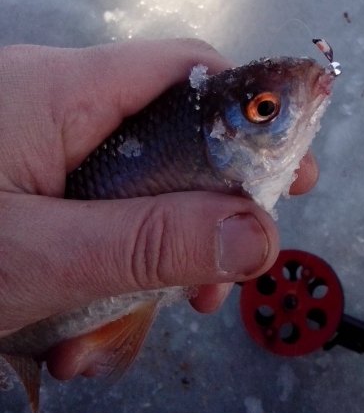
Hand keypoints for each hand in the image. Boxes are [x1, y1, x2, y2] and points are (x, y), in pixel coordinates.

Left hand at [0, 40, 317, 375]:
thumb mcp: (33, 255)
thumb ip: (147, 242)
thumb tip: (255, 234)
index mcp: (61, 91)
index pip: (189, 69)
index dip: (249, 115)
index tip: (288, 174)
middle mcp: (56, 109)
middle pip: (168, 150)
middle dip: (193, 227)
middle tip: (213, 283)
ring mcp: (37, 155)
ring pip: (128, 204)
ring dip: (131, 280)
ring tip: (100, 343)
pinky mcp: (22, 193)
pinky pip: (87, 225)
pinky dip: (90, 285)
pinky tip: (69, 338)